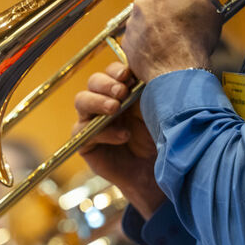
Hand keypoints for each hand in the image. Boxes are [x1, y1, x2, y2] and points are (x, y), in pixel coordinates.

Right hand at [73, 62, 165, 218]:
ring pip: (81, 101)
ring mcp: (93, 122)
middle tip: (121, 91)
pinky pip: (83, 130)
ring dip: (97, 101)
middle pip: (93, 82)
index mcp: (123, 91)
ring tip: (115, 108)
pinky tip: (123, 136)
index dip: (116, 70)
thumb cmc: (162, 140)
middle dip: (105, 84)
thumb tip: (144, 71)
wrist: (160, 174)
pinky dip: (103, 132)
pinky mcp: (86, 142)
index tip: (128, 75)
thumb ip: (149, 91)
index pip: (111, 72)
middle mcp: (105, 103)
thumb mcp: (159, 111)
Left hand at [122, 0, 221, 82]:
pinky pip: (134, 38)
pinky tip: (158, 51)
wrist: (178, 72)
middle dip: (158, 7)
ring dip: (150, 26)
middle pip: (147, 0)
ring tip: (167, 40)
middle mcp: (142, 6)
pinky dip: (143, 43)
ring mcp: (132, 26)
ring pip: (140, 20)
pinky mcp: (126, 44)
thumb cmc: (195, 42)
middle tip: (174, 21)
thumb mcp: (209, 9)